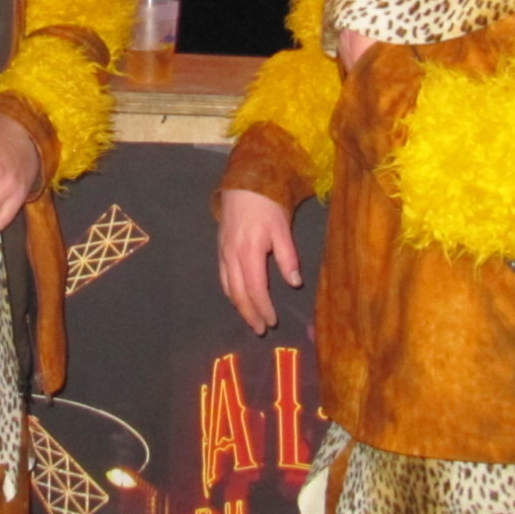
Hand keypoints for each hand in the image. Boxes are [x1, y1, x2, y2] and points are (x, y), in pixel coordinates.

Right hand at [217, 188, 301, 334]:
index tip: (272, 321)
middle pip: (238, 294)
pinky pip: (223, 277)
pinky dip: (231, 292)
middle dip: (249, 314)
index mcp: (248, 252)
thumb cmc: (267, 204)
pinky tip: (238, 297)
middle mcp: (232, 256)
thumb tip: (294, 283)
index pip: (255, 289)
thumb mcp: (282, 228)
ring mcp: (223, 253)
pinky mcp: (220, 248)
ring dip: (239, 306)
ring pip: (228, 287)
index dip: (263, 308)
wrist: (243, 184)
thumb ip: (287, 256)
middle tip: (260, 329)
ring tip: (251, 319)